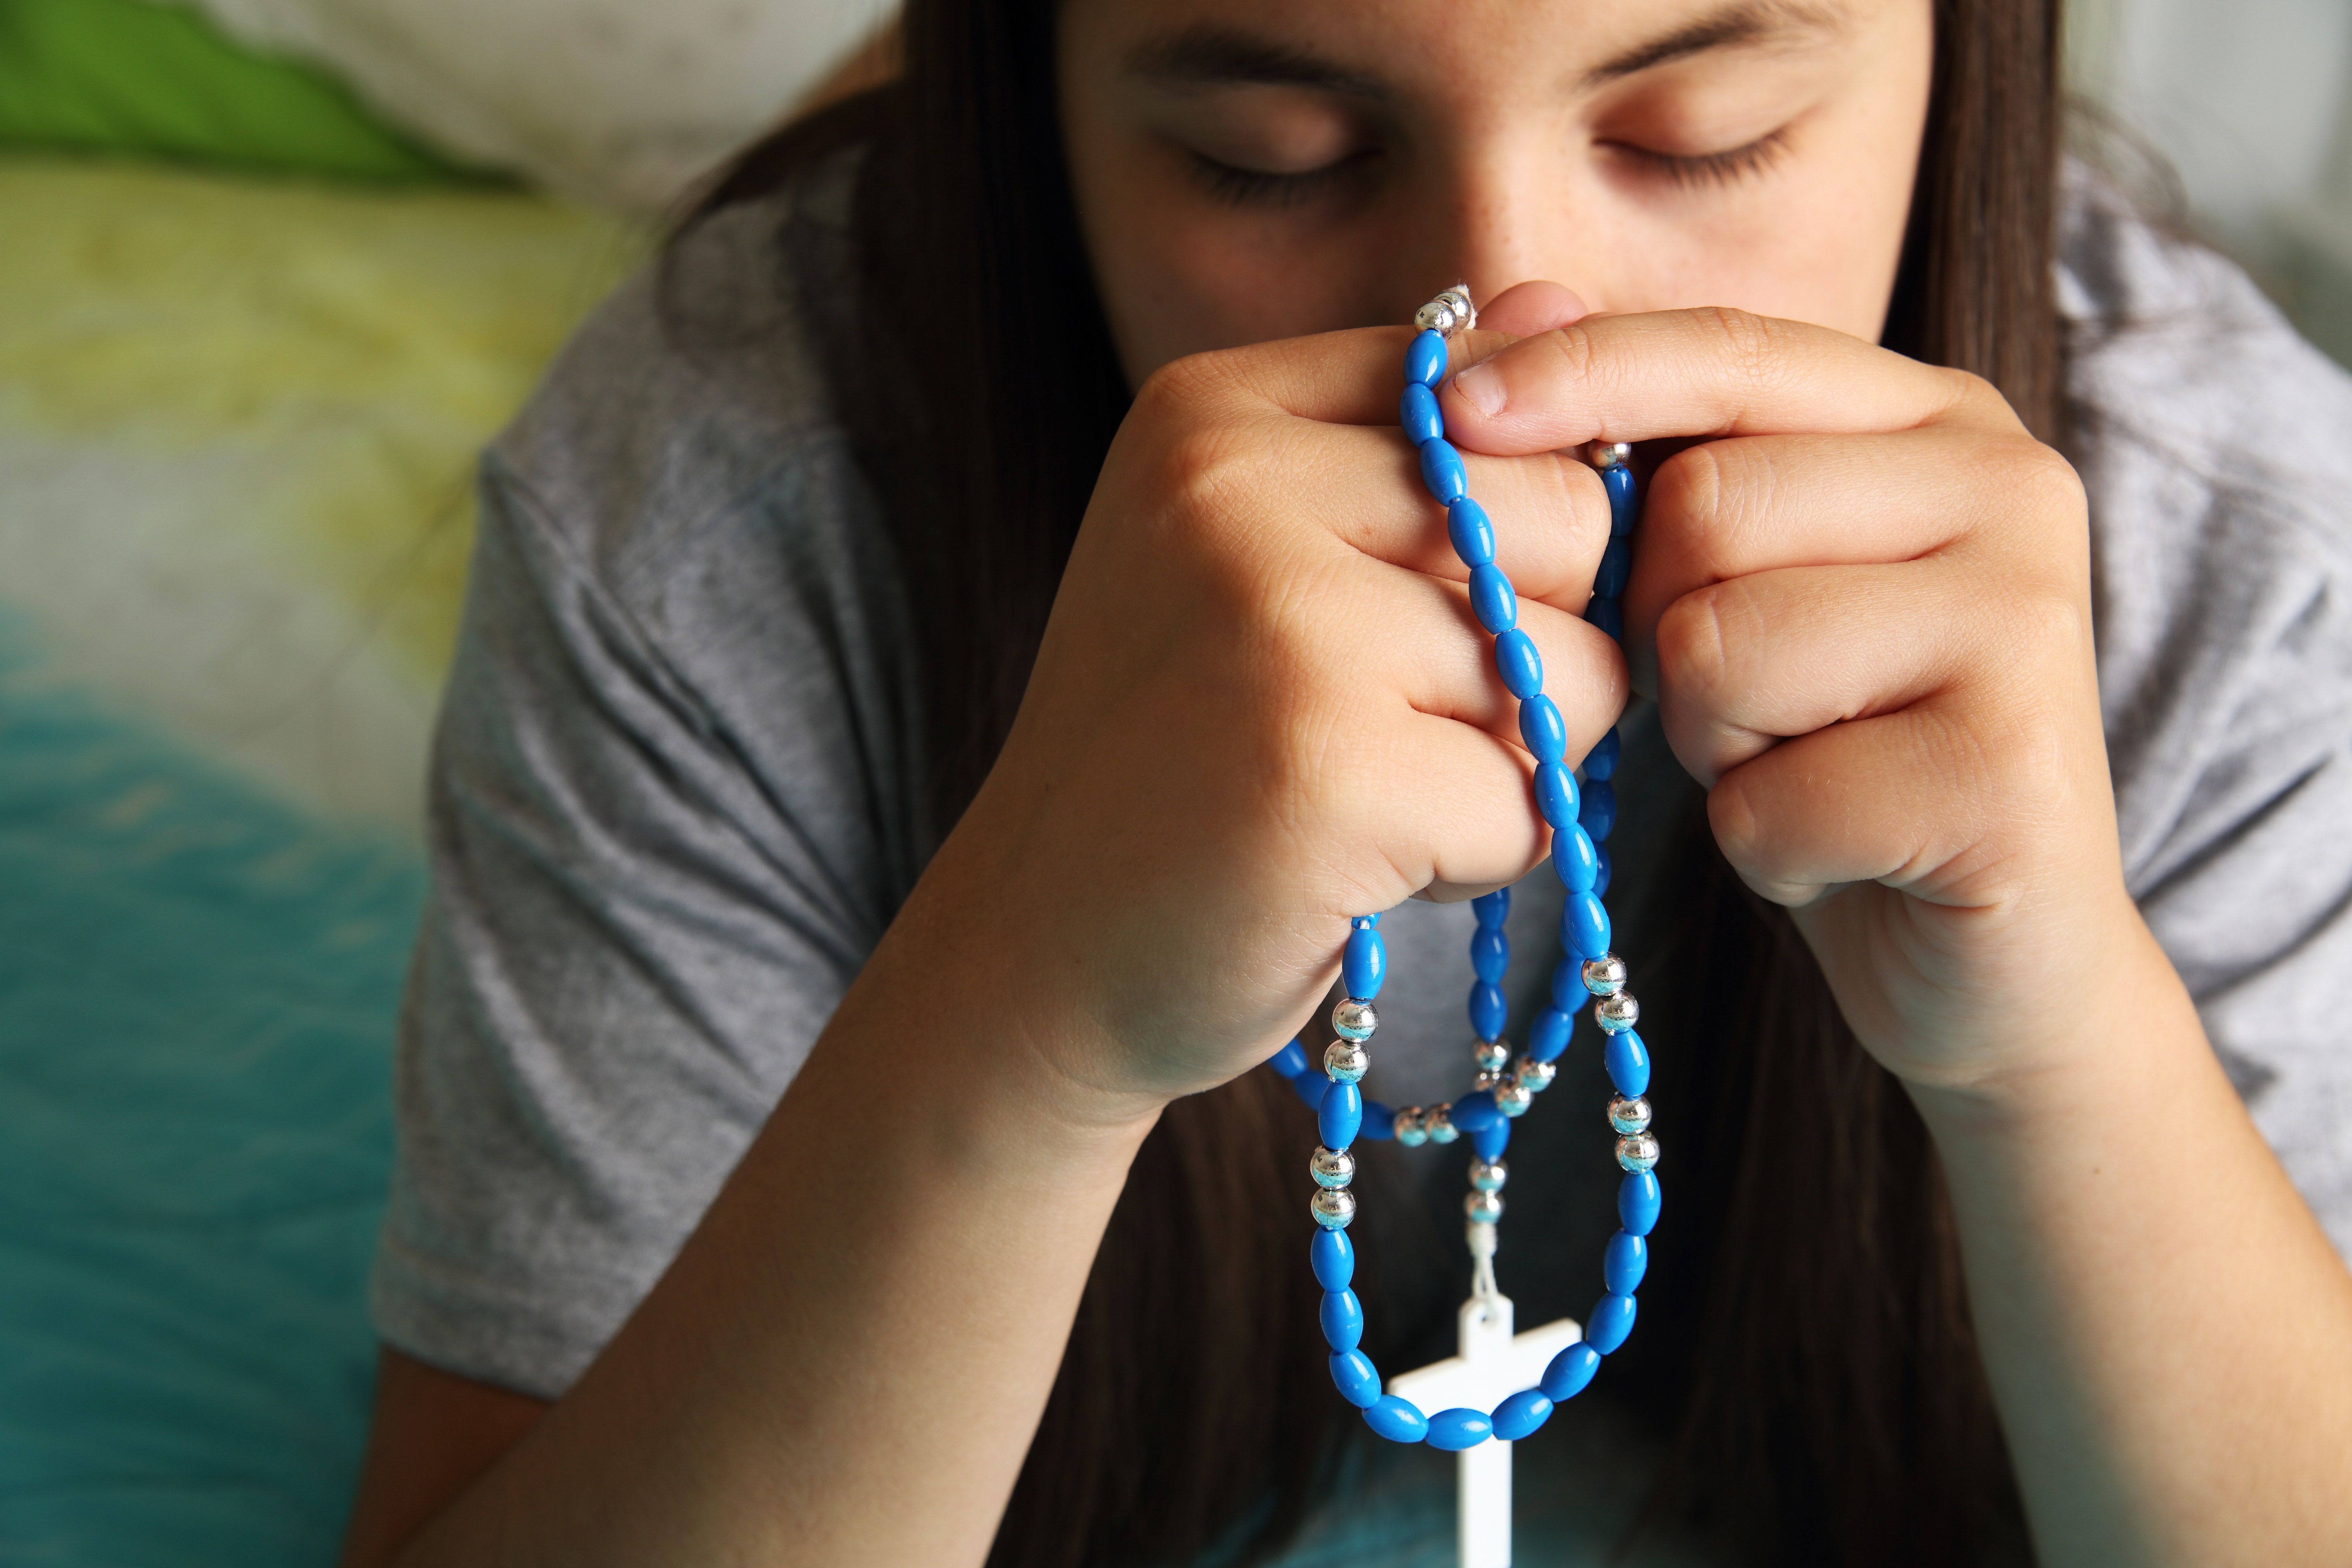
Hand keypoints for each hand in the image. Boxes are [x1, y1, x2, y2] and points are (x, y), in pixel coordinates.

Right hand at [923, 316, 1627, 1112]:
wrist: (1034, 954)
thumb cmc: (1176, 751)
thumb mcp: (1262, 549)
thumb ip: (1411, 429)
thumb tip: (1566, 293)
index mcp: (1213, 411)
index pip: (1495, 394)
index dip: (1503, 525)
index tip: (1389, 607)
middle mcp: (1236, 488)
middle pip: (1567, 516)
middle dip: (1525, 642)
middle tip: (1382, 717)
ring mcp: (1279, 625)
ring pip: (1576, 670)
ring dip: (1505, 761)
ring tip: (1364, 789)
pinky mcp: (1324, 769)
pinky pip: (1530, 802)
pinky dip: (1474, 859)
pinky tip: (1354, 865)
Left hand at [1442, 305, 2117, 1095]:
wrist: (1998, 954)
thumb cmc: (1836, 750)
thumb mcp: (1743, 587)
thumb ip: (1660, 460)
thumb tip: (1510, 302)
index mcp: (1941, 421)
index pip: (1730, 350)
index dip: (1582, 371)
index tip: (1450, 405)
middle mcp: (2008, 488)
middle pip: (1706, 506)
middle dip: (1668, 624)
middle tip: (1741, 698)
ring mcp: (2026, 624)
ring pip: (1723, 646)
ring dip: (1715, 738)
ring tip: (1794, 766)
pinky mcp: (2005, 772)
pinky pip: (1770, 794)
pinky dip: (1767, 844)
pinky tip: (1837, 849)